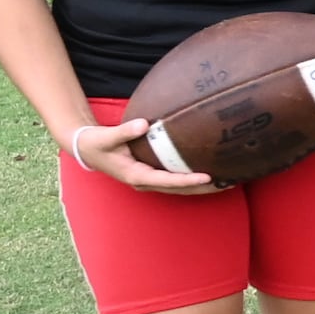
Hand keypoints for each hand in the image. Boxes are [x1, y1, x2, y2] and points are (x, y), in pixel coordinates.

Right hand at [66, 114, 216, 194]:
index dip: (187, 180)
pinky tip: (207, 174)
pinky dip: (190, 180)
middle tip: (227, 183)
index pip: (167, 181)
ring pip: (178, 188)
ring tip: (225, 182)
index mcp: (136, 175)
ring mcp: (148, 180)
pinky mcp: (150, 175)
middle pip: (178, 189)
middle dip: (202, 189)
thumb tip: (144, 124)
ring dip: (200, 187)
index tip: (207, 177)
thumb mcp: (107, 137)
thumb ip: (125, 131)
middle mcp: (144, 182)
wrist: (87, 149)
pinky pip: (174, 180)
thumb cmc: (97, 143)